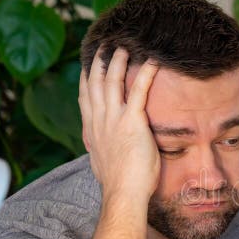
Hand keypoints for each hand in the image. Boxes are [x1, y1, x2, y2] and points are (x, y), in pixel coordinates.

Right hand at [79, 48, 159, 200]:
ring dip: (119, 61)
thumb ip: (101, 149)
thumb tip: (100, 149)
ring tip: (125, 46)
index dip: (87, 78)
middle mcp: (99, 120)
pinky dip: (146, 73)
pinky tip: (153, 60)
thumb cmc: (118, 184)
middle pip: (96, 83)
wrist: (123, 194)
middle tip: (105, 45)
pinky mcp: (132, 121)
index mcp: (92, 130)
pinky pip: (139, 90)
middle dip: (99, 61)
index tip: (89, 64)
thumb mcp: (102, 162)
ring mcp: (114, 119)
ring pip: (113, 81)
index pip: (85, 97)